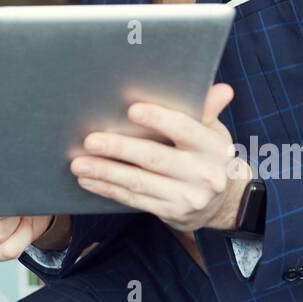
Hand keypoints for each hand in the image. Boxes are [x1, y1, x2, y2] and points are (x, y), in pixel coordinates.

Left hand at [71, 82, 252, 233]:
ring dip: (105, 172)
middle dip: (119, 148)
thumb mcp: (213, 131)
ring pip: (139, 182)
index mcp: (212, 146)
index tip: (131, 109)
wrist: (223, 202)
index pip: (184, 129)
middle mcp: (203, 174)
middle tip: (90, 141)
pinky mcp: (171, 212)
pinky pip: (134, 199)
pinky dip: (108, 189)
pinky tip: (88, 180)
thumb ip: (207, 110)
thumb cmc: (208, 154)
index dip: (158, 119)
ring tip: (78, 163)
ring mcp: (187, 197)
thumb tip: (222, 89)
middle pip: (155, 158)